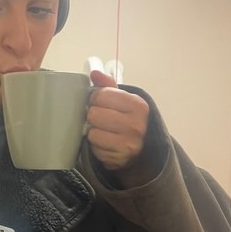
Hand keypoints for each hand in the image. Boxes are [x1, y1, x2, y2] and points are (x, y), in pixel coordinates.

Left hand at [86, 71, 156, 186]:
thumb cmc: (124, 120)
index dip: (94, 98)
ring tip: (101, 131)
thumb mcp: (120, 100)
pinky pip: (94, 147)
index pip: (101, 94)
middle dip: (93, 115)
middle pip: (94, 113)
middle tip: (99, 118)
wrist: (137, 149)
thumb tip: (94, 73)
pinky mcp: (119, 158)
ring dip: (93, 131)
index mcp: (137, 104)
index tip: (98, 102)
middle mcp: (136, 124)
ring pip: (93, 132)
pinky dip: (95, 145)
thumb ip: (107, 85)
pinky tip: (104, 143)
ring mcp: (129, 142)